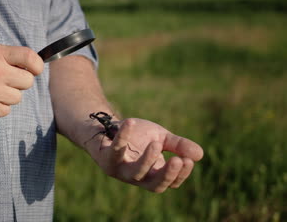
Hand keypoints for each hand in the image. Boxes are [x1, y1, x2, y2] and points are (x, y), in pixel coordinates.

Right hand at [0, 43, 43, 118]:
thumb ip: (6, 55)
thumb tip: (31, 66)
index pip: (30, 58)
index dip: (37, 65)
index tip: (35, 69)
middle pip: (28, 82)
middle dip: (21, 81)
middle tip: (9, 80)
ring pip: (18, 98)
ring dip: (9, 95)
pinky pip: (6, 111)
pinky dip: (0, 107)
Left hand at [84, 118, 203, 192]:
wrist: (108, 128)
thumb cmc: (137, 137)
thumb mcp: (161, 138)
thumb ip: (178, 145)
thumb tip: (199, 154)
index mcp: (152, 175)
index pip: (170, 183)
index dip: (180, 174)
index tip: (188, 160)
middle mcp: (136, 177)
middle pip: (154, 185)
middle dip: (167, 174)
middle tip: (178, 160)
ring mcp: (120, 169)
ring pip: (135, 173)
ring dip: (147, 159)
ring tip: (156, 143)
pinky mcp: (106, 158)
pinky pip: (115, 150)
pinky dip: (123, 136)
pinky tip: (131, 122)